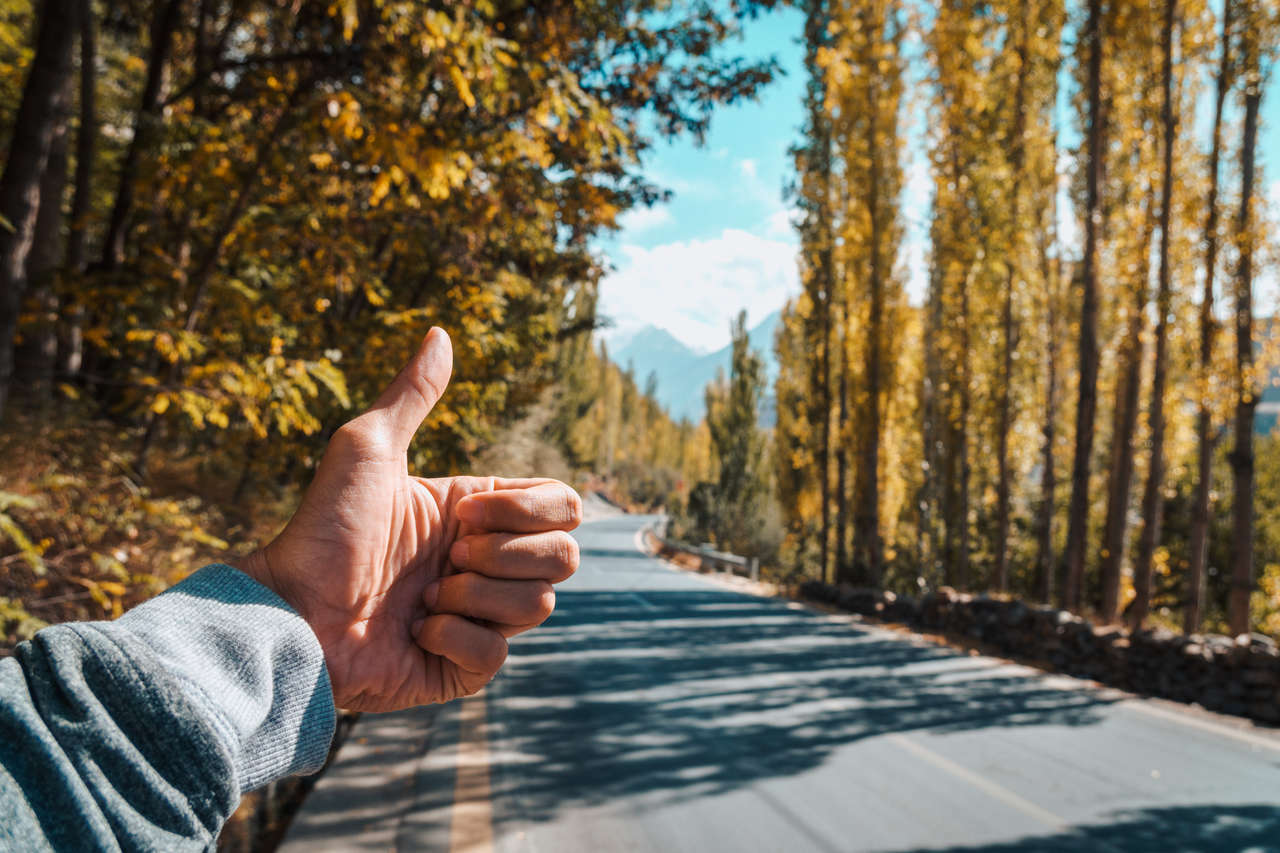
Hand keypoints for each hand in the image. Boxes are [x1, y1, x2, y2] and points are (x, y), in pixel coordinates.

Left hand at [236, 328, 580, 711]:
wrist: (289, 610)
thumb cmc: (323, 528)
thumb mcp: (367, 448)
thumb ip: (412, 395)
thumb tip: (440, 332)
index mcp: (480, 515)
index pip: (562, 507)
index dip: (525, 511)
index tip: (462, 514)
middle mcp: (488, 564)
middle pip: (564, 558)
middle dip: (504, 555)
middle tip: (443, 558)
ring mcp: (478, 618)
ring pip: (539, 607)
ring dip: (472, 597)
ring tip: (421, 598)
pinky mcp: (462, 668)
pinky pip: (498, 655)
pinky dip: (454, 640)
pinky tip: (414, 633)